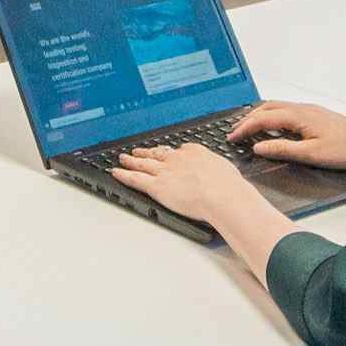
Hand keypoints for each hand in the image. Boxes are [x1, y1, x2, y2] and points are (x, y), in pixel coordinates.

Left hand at [105, 142, 256, 226]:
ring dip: (131, 161)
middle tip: (138, 152)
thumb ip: (216, 171)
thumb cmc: (229, 187)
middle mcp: (177, 159)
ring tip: (123, 159)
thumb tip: (219, 174)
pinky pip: (135, 179)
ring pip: (143, 164)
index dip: (169, 152)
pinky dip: (124, 175)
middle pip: (157, 154)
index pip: (178, 150)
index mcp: (195, 152)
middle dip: (147, 153)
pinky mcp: (157, 186)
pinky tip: (116, 172)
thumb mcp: (225, 170)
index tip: (166, 152)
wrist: (222, 195)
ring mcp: (165, 171)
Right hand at [230, 101, 345, 175]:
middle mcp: (304, 108)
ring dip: (260, 116)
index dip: (245, 128)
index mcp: (299, 115)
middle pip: (267, 108)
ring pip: (278, 107)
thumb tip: (258, 147)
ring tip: (249, 128)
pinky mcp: (317, 116)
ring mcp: (311, 110)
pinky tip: (274, 128)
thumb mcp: (312, 154)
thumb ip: (282, 149)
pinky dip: (273, 117)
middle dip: (248, 119)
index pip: (263, 118)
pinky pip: (288, 111)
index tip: (232, 137)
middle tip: (235, 132)